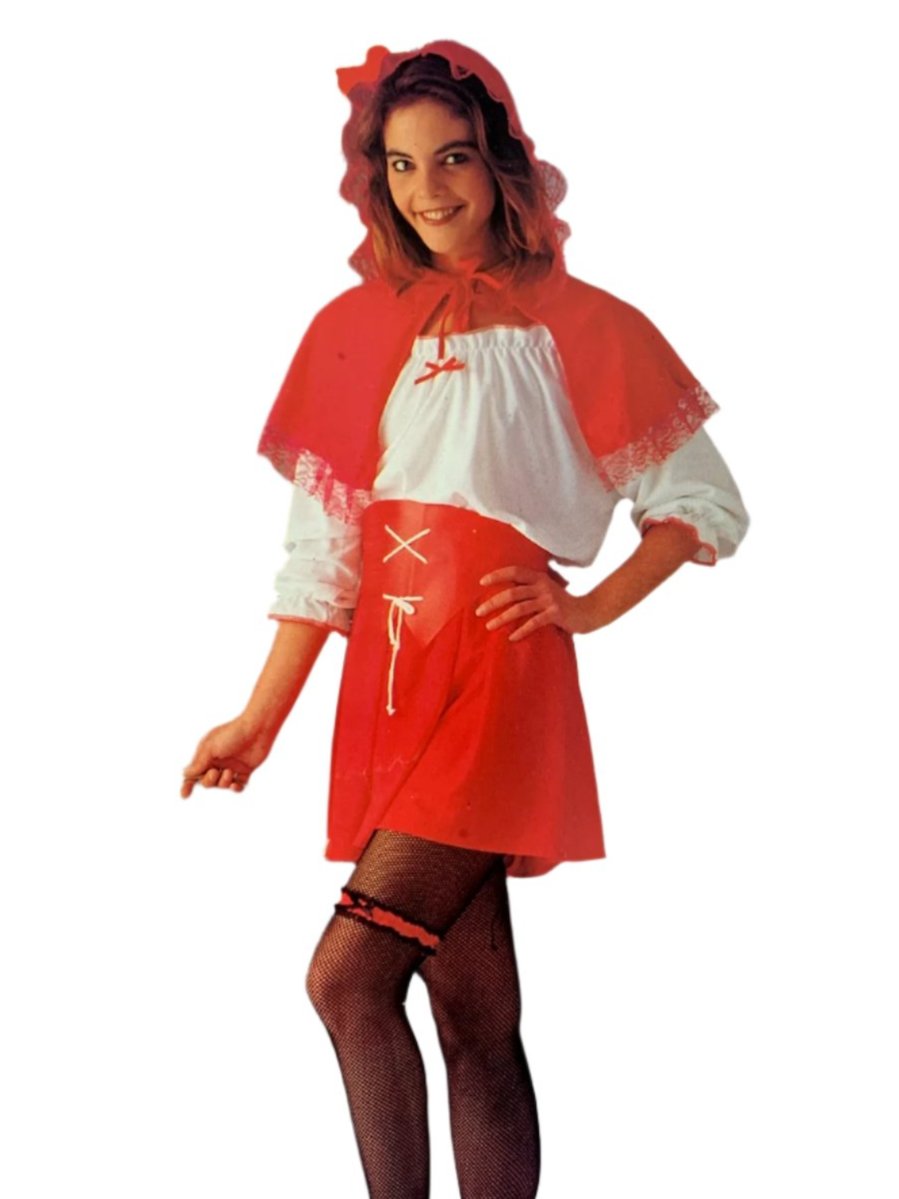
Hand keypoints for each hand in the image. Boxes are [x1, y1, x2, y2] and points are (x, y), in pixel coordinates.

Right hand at [181, 718, 273, 798]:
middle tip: (214, 773)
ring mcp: (232, 766)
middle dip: (208, 781)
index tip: (184, 795)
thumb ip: (198, 763)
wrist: (257, 729)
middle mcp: (218, 761)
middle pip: (207, 781)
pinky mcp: (246, 770)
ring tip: (229, 772)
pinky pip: (238, 785)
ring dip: (223, 782)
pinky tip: (235, 785)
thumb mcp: (211, 748)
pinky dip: (235, 788)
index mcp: (207, 754)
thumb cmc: (232, 734)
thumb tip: (185, 774)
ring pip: (222, 784)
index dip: (188, 784)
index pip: (194, 772)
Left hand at [476, 565, 592, 640]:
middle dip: (493, 601)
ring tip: (489, 626)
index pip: (515, 571)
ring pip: (519, 607)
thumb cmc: (565, 603)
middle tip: (478, 611)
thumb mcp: (549, 589)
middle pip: (512, 592)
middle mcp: (543, 586)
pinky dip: (521, 630)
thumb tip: (509, 591)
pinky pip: (534, 622)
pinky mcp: (555, 614)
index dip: (498, 575)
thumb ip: (533, 587)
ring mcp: (549, 600)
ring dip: (502, 617)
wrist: (590, 611)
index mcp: (540, 578)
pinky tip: (511, 638)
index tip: (482, 582)